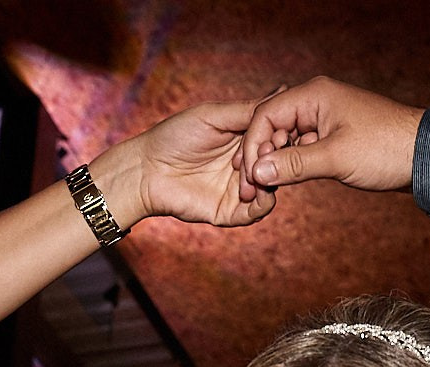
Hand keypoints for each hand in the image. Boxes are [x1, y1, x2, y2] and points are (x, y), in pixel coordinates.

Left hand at [102, 99, 278, 229]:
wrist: (146, 169)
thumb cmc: (174, 136)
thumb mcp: (213, 115)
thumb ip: (247, 110)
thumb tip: (282, 92)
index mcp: (243, 140)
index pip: (275, 138)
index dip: (282, 134)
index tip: (282, 129)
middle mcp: (245, 165)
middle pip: (277, 163)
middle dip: (278, 154)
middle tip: (273, 146)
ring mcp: (240, 190)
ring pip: (271, 187)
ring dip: (271, 176)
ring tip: (259, 165)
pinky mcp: (231, 212)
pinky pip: (257, 212)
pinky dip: (264, 202)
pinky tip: (259, 188)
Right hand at [237, 77, 424, 198]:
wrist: (426, 156)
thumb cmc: (386, 149)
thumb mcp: (335, 158)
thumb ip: (294, 164)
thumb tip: (258, 171)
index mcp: (314, 95)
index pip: (266, 115)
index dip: (253, 146)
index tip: (249, 175)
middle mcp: (317, 101)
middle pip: (273, 125)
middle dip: (261, 155)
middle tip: (254, 186)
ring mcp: (326, 118)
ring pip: (288, 138)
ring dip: (277, 162)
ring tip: (267, 187)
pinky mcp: (335, 136)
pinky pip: (304, 147)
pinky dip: (294, 163)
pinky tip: (288, 181)